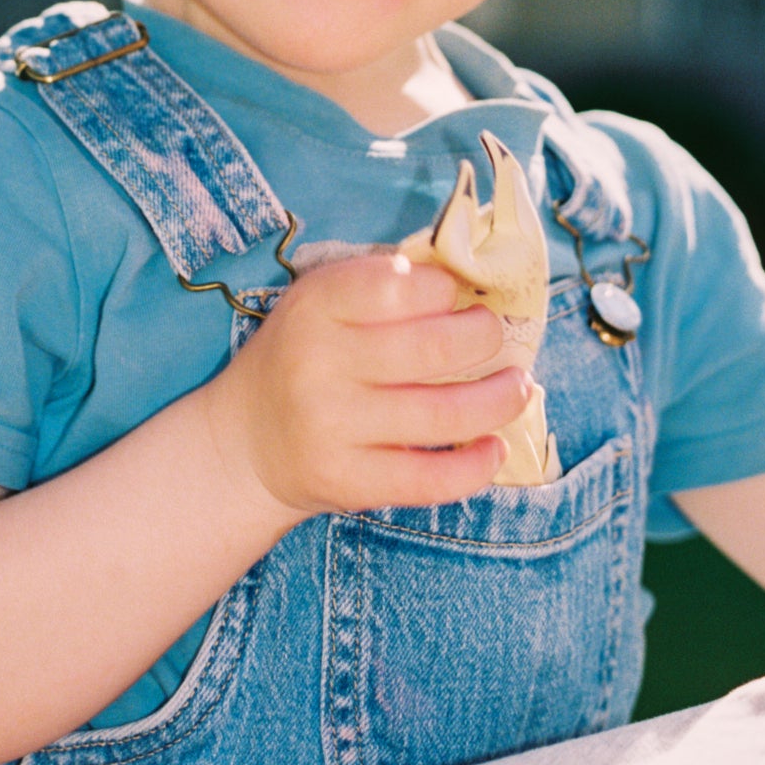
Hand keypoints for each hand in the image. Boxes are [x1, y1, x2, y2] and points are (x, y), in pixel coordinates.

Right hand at [204, 252, 532, 519]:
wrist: (244, 442)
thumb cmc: (301, 357)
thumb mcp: (320, 304)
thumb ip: (381, 287)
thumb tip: (473, 283)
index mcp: (315, 306)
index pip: (399, 283)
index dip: (445, 287)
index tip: (458, 296)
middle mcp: (318, 363)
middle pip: (433, 348)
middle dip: (485, 337)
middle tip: (498, 336)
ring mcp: (332, 427)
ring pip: (444, 414)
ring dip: (501, 399)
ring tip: (520, 386)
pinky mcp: (347, 482)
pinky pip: (430, 479)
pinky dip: (477, 465)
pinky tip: (495, 447)